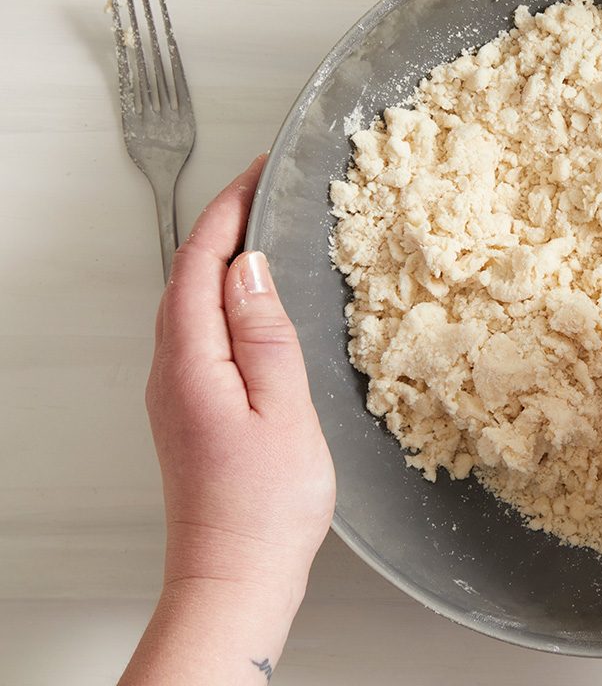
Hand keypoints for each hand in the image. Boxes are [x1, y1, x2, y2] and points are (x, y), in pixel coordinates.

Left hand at [123, 156, 334, 684]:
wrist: (235, 575)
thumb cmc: (266, 506)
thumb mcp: (283, 411)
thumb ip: (265, 334)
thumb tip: (248, 268)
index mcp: (192, 363)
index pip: (201, 262)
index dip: (228, 209)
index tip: (258, 172)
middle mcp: (171, 372)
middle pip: (186, 277)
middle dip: (221, 224)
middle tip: (263, 191)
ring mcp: (176, 393)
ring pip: (190, 304)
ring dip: (221, 260)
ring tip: (261, 232)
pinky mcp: (189, 411)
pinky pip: (198, 333)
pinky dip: (222, 298)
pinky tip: (252, 303)